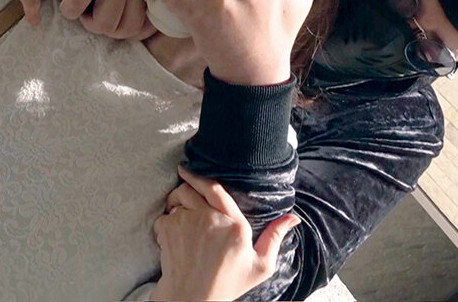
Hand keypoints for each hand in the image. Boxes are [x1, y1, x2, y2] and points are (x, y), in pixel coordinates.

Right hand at [59, 0, 154, 38]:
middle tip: (91, 8)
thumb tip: (137, 35)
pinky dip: (67, 6)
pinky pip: (74, 10)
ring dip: (85, 18)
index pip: (145, 24)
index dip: (125, 30)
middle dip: (104, 25)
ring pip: (102, 26)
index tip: (111, 20)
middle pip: (124, 30)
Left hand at [151, 166, 300, 300]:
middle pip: (190, 188)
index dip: (200, 175)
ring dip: (175, 203)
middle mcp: (209, 218)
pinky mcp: (169, 231)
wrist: (193, 298)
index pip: (215, 188)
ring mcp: (186, 223)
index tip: (189, 169)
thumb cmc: (228, 283)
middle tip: (185, 196)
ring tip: (180, 215)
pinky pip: (164, 217)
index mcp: (234, 223)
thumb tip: (293, 218)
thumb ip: (274, 237)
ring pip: (175, 200)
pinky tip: (174, 235)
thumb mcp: (260, 265)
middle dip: (185, 188)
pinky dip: (166, 222)